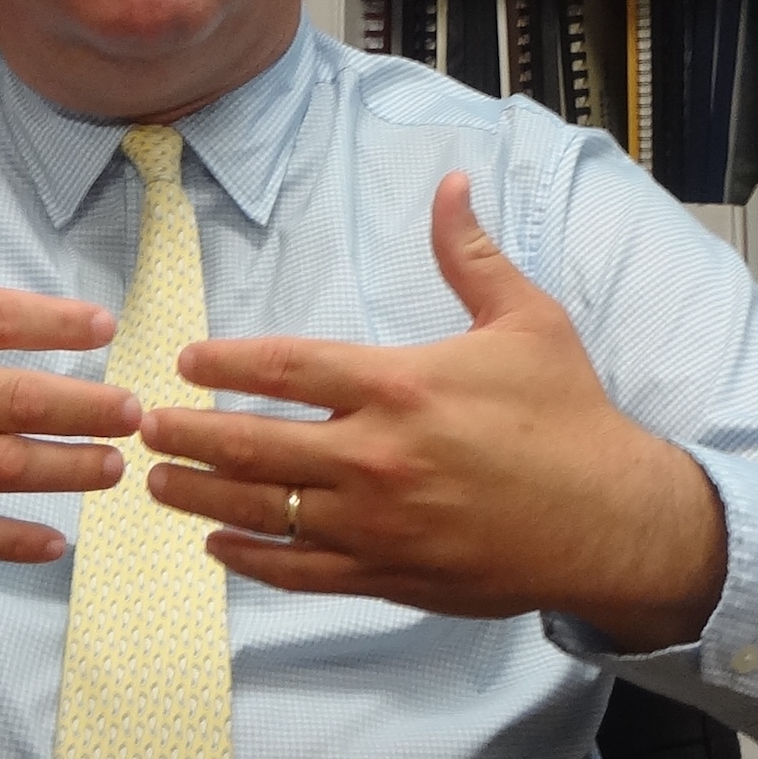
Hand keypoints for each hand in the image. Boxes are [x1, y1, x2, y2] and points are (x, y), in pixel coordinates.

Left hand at [138, 174, 726, 643]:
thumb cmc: (569, 417)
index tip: (187, 360)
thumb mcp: (528, 321)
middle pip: (252, 444)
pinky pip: (300, 572)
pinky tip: (218, 545)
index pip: (284, 367)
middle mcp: (376, 457)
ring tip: (158, 482)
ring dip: (200, 496)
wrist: (612, 521)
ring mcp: (377, 526)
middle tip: (145, 425)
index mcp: (399, 386)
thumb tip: (450, 183)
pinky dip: (251, 559)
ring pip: (263, 512)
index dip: (224, 362)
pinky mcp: (389, 576)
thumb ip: (470, 255)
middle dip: (187, 434)